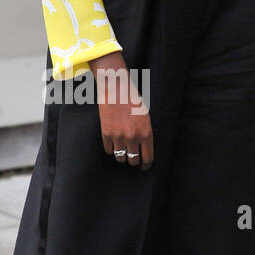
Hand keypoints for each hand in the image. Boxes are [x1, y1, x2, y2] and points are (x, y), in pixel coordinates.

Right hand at [89, 52, 153, 169]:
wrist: (116, 88)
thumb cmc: (133, 100)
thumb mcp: (145, 117)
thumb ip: (145, 133)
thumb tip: (143, 149)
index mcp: (146, 133)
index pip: (148, 158)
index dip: (146, 165)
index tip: (144, 167)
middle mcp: (133, 138)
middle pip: (133, 160)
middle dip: (134, 160)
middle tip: (133, 158)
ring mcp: (119, 137)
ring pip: (120, 158)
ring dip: (122, 156)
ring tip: (123, 150)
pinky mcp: (106, 134)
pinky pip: (108, 150)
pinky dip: (111, 149)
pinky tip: (113, 143)